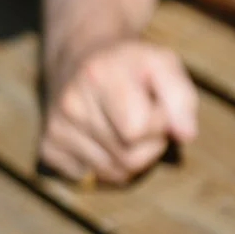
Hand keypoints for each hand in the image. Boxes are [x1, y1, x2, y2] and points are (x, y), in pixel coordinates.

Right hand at [40, 38, 197, 185]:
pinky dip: (105, 163)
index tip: (157, 105)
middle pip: (129, 158)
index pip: (138, 128)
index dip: (159, 122)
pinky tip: (102, 135)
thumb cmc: (131, 65)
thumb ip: (182, 97)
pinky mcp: (48, 148)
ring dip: (130, 156)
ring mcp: (56, 128)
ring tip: (124, 125)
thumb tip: (185, 134)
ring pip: (113, 173)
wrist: (82, 56)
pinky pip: (92, 178)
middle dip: (149, 144)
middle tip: (143, 118)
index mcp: (99, 74)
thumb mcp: (163, 64)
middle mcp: (71, 102)